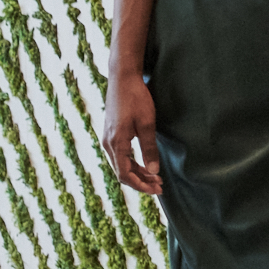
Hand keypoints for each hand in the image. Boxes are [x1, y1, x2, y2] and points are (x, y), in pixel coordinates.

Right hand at [103, 72, 162, 195]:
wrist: (123, 79)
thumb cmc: (136, 99)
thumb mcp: (147, 124)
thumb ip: (149, 148)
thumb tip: (153, 171)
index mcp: (115, 143)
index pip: (125, 175)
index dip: (141, 185)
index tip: (157, 189)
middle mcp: (108, 144)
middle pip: (122, 172)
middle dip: (141, 181)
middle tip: (160, 186)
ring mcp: (108, 139)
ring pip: (122, 164)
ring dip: (138, 173)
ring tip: (156, 178)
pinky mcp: (112, 134)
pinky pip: (121, 155)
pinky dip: (133, 163)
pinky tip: (145, 164)